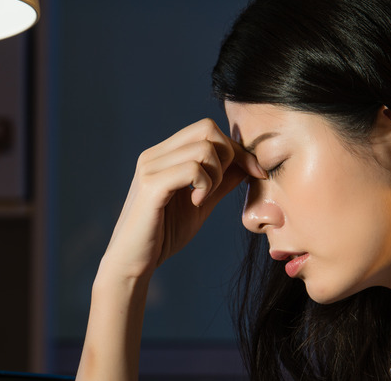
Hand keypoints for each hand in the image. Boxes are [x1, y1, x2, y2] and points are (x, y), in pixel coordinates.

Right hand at [98, 118, 264, 280]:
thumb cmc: (164, 235)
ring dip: (216, 175)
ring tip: (204, 198)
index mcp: (165, 155)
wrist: (133, 264)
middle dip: (230, 156)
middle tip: (222, 186)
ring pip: (203, 148)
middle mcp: (155, 155)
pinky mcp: (151, 185)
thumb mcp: (202, 204)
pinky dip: (204, 185)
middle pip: (207, 128)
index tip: (257, 172)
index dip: (238, 148)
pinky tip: (196, 203)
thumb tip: (248, 163)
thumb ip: (221, 182)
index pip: (208, 129)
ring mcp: (150, 167)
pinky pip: (192, 168)